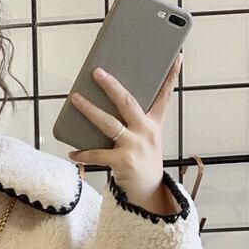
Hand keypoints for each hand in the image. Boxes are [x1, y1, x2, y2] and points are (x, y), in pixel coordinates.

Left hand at [66, 53, 182, 195]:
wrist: (147, 191)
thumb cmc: (142, 160)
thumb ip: (132, 123)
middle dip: (112, 86)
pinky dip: (83, 154)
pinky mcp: (123, 161)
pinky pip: (97, 154)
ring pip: (108, 123)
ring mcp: (134, 146)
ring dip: (89, 110)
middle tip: (97, 72)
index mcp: (154, 124)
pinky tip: (72, 153)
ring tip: (75, 99)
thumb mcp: (145, 139)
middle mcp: (146, 132)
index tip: (177, 57)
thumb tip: (104, 106)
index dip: (171, 76)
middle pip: (128, 103)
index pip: (164, 96)